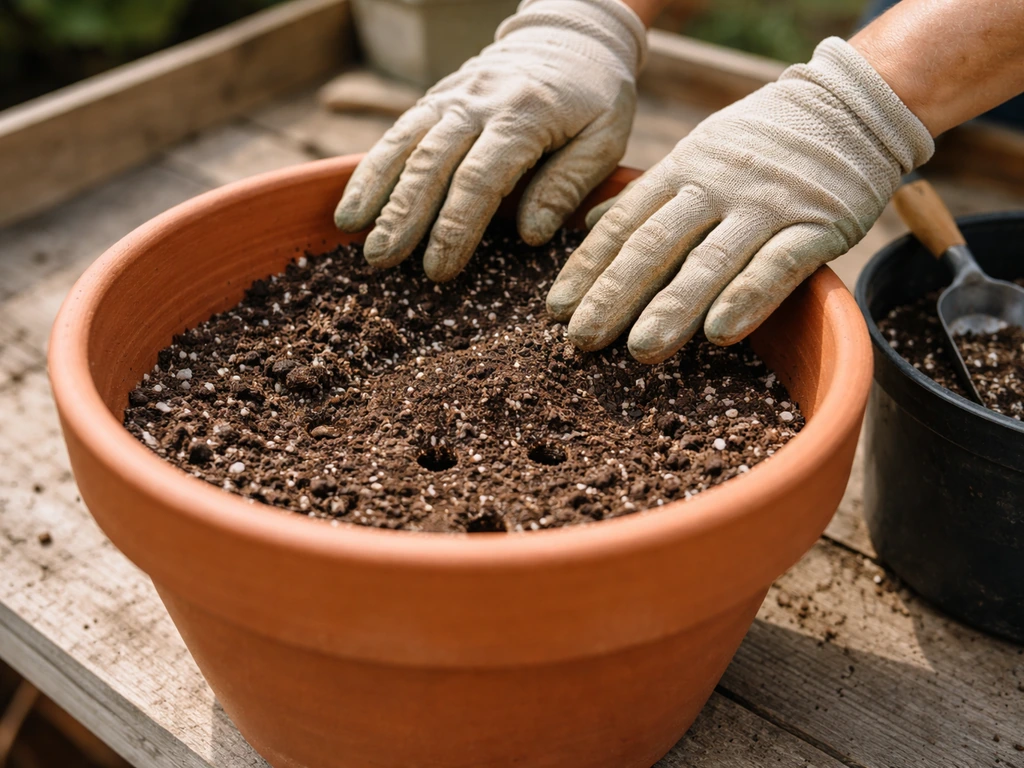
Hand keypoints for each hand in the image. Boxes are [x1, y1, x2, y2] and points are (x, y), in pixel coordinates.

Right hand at [334, 0, 646, 281]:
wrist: (569, 36)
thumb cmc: (594, 98)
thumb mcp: (604, 138)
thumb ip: (568, 185)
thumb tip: (531, 235)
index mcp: (525, 114)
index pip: (481, 177)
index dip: (456, 226)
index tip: (439, 268)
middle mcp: (480, 102)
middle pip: (432, 162)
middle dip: (403, 214)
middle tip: (381, 259)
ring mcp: (452, 96)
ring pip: (405, 144)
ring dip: (376, 189)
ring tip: (353, 232)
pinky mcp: (436, 98)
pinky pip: (398, 133)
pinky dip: (372, 168)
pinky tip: (354, 204)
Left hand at [547, 37, 934, 362]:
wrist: (851, 106)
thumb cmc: (761, 143)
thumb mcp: (695, 153)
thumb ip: (645, 195)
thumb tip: (585, 226)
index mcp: (682, 170)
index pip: (623, 224)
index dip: (588, 268)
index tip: (556, 310)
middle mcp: (716, 186)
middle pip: (655, 244)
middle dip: (613, 295)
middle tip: (580, 341)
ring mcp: (767, 205)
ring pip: (712, 259)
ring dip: (673, 306)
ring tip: (640, 350)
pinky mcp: (819, 224)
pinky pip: (779, 264)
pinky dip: (749, 297)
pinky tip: (720, 333)